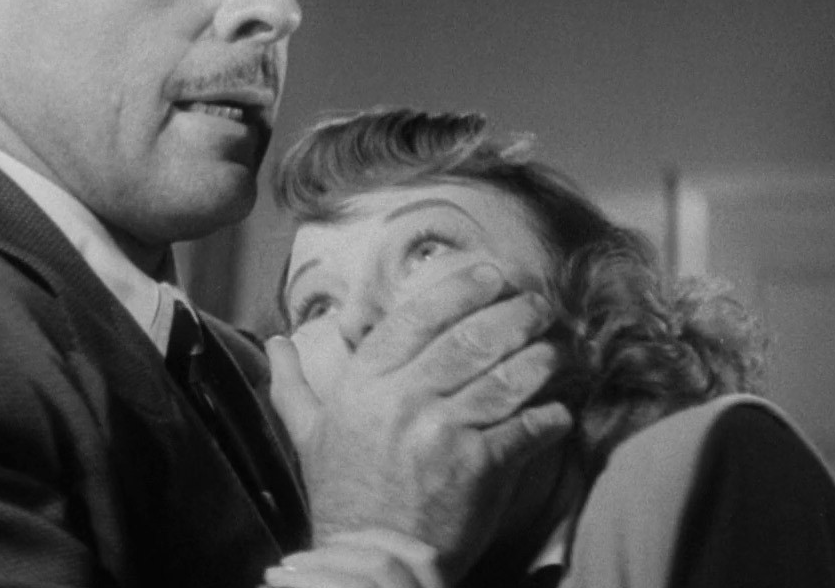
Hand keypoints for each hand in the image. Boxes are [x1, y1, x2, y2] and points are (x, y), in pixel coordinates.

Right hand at [267, 263, 571, 578]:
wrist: (369, 564)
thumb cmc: (344, 497)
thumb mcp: (309, 435)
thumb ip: (294, 385)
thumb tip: (276, 343)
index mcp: (365, 384)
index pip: (418, 316)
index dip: (461, 289)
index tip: (492, 274)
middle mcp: (403, 399)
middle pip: (472, 338)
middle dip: (515, 315)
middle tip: (540, 306)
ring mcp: (442, 431)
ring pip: (507, 377)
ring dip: (542, 359)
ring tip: (558, 350)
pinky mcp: (479, 467)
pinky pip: (528, 428)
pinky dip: (550, 417)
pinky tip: (559, 412)